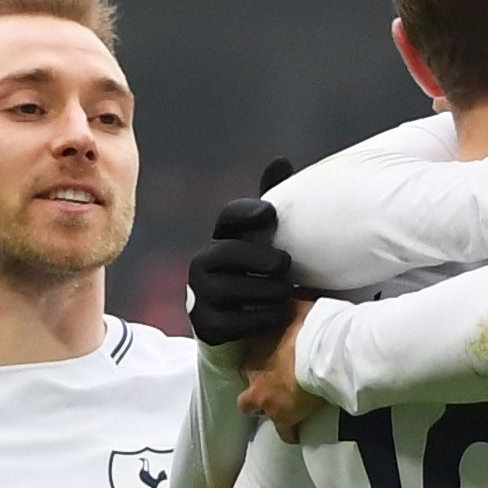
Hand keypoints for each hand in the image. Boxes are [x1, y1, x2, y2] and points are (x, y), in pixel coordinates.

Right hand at [188, 183, 300, 349]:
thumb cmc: (261, 276)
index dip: (247, 213)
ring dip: (265, 291)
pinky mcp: (206, 326)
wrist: (245, 328)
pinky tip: (279, 315)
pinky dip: (260, 318)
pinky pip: (233, 322)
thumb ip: (274, 205)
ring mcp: (200, 295)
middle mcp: (203, 263)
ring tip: (287, 293)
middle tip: (286, 265)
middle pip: (227, 253)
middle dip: (258, 258)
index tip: (270, 214)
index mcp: (223, 237)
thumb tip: (281, 160)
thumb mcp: (267, 241)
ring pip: (230, 289)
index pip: (229, 217)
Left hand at [237, 303, 319, 425]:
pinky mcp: (283, 417)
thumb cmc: (312, 327)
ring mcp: (266, 398)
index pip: (248, 359)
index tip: (272, 364)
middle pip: (246, 385)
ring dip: (268, 409)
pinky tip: (299, 431)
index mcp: (254, 348)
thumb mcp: (295, 306)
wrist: (326, 352)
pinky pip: (284, 432)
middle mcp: (254, 374)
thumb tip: (286, 293)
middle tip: (278, 386)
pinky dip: (291, 432)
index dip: (261, 363)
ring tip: (285, 409)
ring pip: (256, 410)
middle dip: (259, 388)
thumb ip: (286, 305)